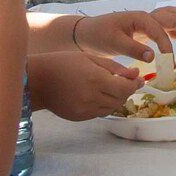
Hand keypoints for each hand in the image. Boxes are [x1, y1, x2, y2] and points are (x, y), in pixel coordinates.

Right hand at [28, 49, 146, 120]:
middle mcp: (92, 97)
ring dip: (117, 98)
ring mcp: (85, 110)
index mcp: (96, 79)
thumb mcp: (90, 58)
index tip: (138, 78)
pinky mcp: (80, 117)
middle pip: (121, 99)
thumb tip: (135, 75)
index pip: (126, 88)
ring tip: (111, 86)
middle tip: (126, 81)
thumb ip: (115, 67)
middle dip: (127, 90)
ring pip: (112, 107)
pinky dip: (105, 104)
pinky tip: (99, 94)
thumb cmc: (63, 63)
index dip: (134, 84)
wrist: (38, 80)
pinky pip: (100, 112)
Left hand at [74, 6, 175, 60]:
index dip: (167, 45)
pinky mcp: (145, 28)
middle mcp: (146, 17)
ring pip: (171, 16)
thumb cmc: (99, 36)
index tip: (170, 61)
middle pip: (171, 17)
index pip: (159, 29)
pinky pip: (165, 24)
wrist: (87, 33)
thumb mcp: (113, 43)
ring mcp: (146, 21)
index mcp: (139, 18)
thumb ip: (133, 49)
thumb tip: (153, 57)